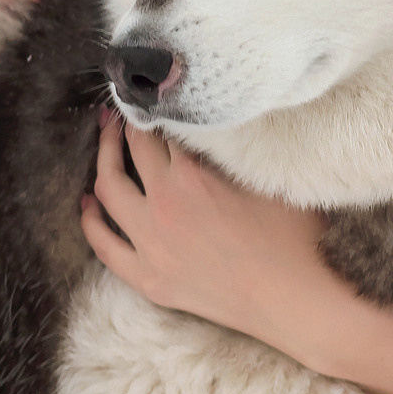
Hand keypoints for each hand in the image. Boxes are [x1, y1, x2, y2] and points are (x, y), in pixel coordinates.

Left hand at [78, 115, 392, 393]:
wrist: (300, 304)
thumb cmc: (296, 235)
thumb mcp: (270, 174)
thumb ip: (238, 143)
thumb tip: (227, 107)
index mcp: (193, 175)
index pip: (159, 126)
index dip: (153, 105)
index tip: (151, 90)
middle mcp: (163, 206)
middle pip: (127, 151)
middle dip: (123, 124)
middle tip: (123, 107)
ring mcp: (151, 246)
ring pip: (108, 192)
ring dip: (102, 162)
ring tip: (105, 142)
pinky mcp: (150, 279)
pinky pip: (105, 246)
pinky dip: (93, 220)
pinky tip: (92, 203)